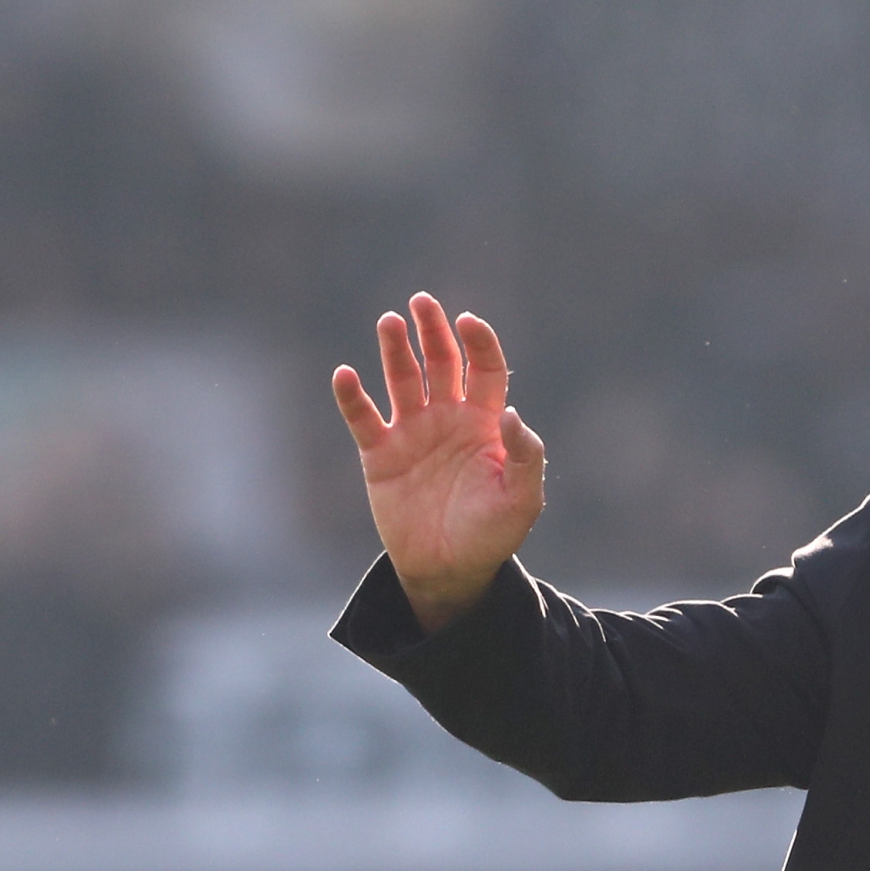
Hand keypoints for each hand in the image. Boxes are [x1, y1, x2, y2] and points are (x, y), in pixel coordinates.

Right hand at [332, 292, 544, 632]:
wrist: (450, 569)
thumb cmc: (493, 534)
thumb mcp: (521, 500)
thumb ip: (524, 456)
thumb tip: (510, 413)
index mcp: (486, 423)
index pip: (484, 370)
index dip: (478, 343)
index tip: (468, 321)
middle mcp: (449, 418)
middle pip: (441, 362)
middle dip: (433, 330)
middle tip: (422, 301)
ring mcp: (413, 433)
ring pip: (402, 379)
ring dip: (396, 350)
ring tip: (390, 322)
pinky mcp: (380, 454)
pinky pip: (363, 418)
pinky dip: (352, 397)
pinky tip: (345, 375)